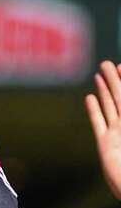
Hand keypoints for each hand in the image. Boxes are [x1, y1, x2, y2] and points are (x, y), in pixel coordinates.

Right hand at [87, 61, 120, 199]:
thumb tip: (108, 101)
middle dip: (115, 79)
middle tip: (107, 63)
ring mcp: (117, 134)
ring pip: (110, 106)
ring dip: (105, 90)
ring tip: (100, 74)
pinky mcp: (105, 144)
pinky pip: (99, 122)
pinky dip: (94, 110)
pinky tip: (90, 98)